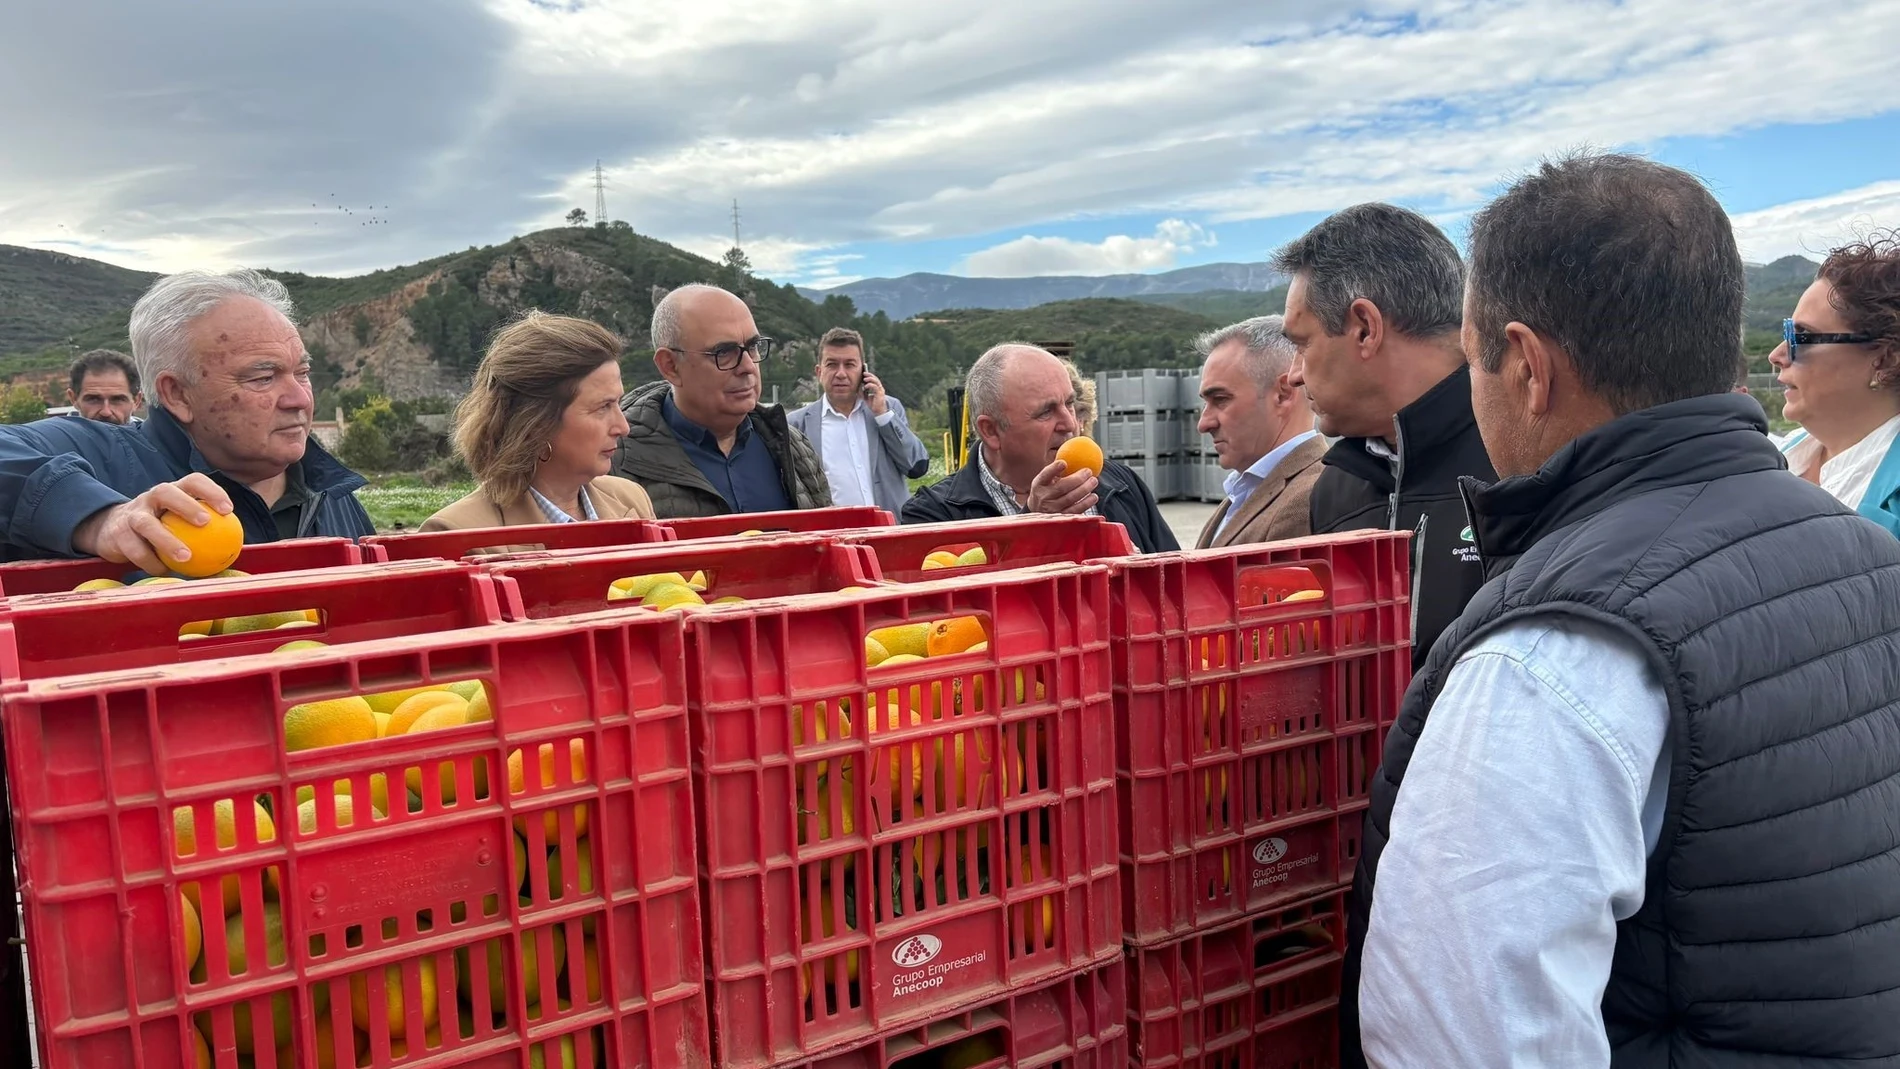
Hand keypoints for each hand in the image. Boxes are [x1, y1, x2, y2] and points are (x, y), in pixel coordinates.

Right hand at [72, 473, 234, 576]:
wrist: (111, 530)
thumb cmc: (160, 527)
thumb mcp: (179, 521)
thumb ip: (203, 529)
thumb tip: (237, 547)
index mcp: (172, 491)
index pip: (192, 481)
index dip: (211, 491)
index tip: (228, 509)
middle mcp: (150, 497)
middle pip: (166, 492)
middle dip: (186, 505)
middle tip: (206, 522)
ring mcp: (132, 514)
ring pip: (146, 523)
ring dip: (166, 540)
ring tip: (186, 557)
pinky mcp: (117, 534)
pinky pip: (134, 549)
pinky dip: (150, 561)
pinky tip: (165, 571)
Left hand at [861, 371, 888, 415]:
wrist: (878, 411)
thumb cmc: (873, 404)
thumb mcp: (865, 396)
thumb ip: (863, 391)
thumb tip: (859, 386)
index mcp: (877, 388)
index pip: (874, 379)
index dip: (869, 376)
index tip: (863, 373)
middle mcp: (880, 388)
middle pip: (876, 378)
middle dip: (870, 375)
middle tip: (864, 373)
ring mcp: (880, 390)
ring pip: (876, 381)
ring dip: (870, 379)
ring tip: (864, 379)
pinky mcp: (880, 394)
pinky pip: (875, 387)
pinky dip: (870, 385)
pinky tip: (866, 386)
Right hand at [1025, 458, 1097, 514]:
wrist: (1038, 512)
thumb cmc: (1046, 490)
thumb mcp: (1045, 480)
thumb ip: (1056, 470)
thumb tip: (1075, 453)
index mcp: (1039, 484)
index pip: (1045, 475)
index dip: (1054, 469)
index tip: (1064, 463)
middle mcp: (1043, 497)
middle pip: (1062, 487)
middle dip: (1078, 479)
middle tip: (1089, 472)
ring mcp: (1052, 509)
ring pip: (1071, 499)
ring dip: (1085, 489)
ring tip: (1094, 481)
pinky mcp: (1061, 518)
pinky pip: (1076, 510)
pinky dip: (1086, 503)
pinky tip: (1093, 496)